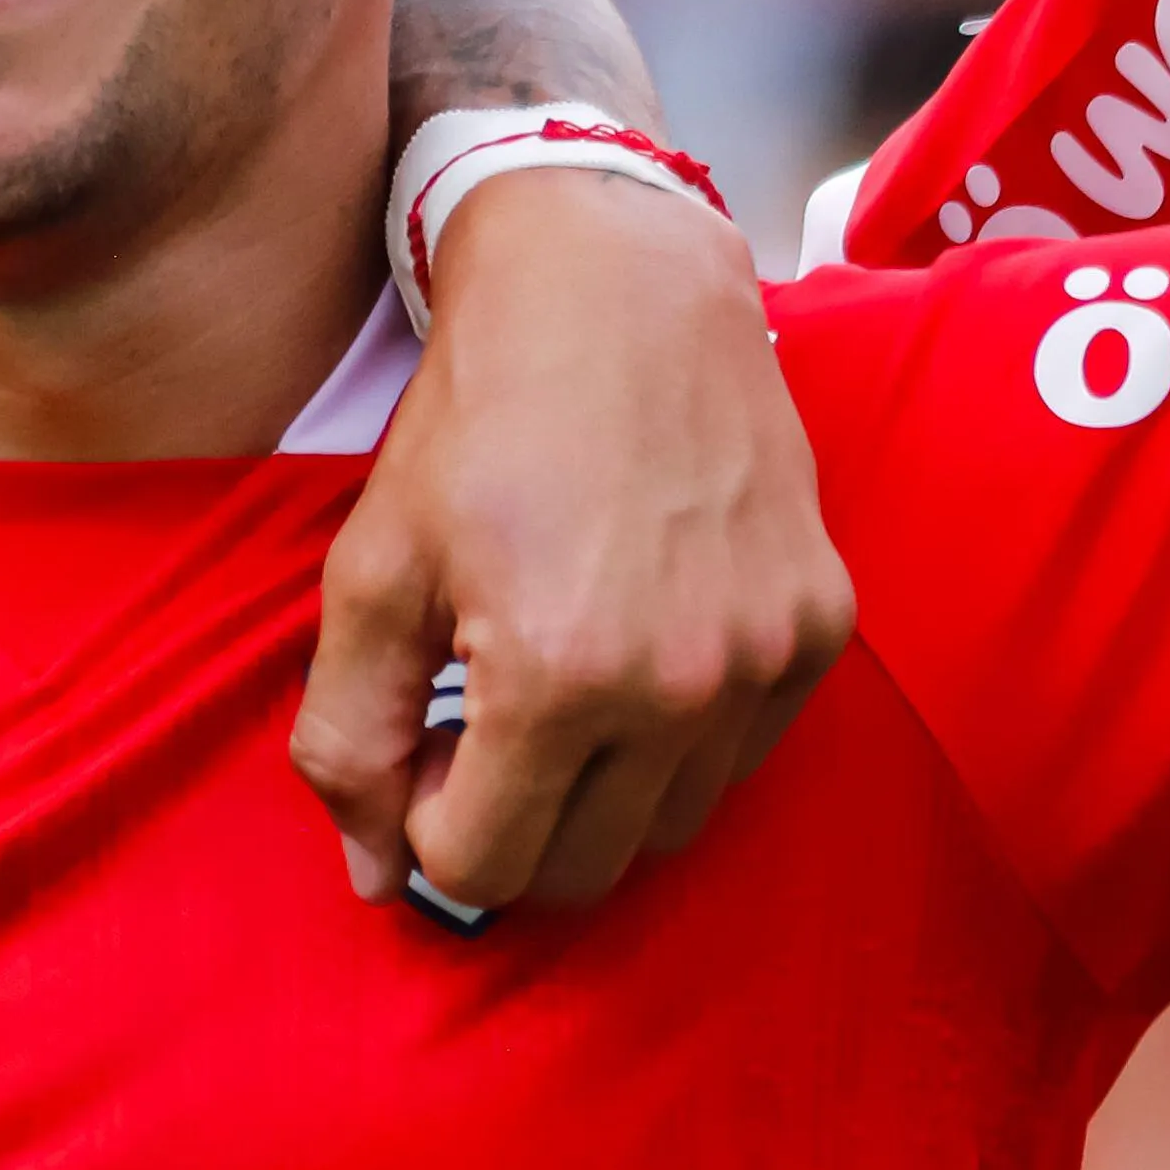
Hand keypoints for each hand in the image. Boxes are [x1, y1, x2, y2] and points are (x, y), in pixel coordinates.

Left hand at [293, 172, 852, 915]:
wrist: (619, 290)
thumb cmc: (479, 424)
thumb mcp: (372, 571)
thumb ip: (350, 737)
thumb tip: (373, 878)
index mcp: (560, 679)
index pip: (482, 868)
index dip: (426, 825)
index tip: (421, 748)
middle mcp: (682, 688)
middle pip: (582, 873)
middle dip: (510, 830)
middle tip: (476, 735)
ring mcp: (765, 661)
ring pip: (668, 830)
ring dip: (598, 798)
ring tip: (555, 692)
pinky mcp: (820, 628)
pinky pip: (740, 760)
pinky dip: (678, 744)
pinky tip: (634, 651)